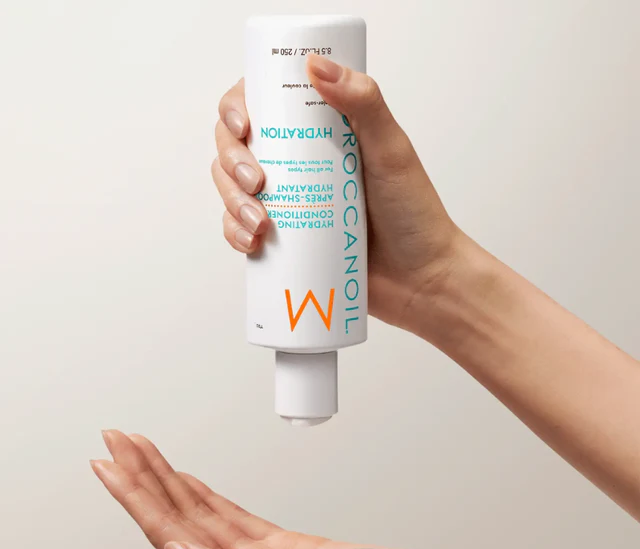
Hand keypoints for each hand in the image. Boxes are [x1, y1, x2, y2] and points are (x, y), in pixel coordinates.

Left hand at [91, 431, 431, 548]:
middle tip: (114, 439)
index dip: (133, 495)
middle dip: (140, 475)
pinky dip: (198, 491)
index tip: (107, 463)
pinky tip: (183, 479)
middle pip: (172, 515)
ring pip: (194, 510)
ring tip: (140, 449)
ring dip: (165, 477)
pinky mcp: (269, 544)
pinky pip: (222, 512)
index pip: (165, 533)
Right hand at [213, 55, 458, 329]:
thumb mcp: (392, 151)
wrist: (419, 279)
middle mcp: (297, 163)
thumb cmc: (413, 214)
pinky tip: (252, 243)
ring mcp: (288, 202)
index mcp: (318, 133)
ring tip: (260, 223)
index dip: (236, 108)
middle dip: (232, 162)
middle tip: (257, 183)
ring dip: (231, 202)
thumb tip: (315, 64)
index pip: (262, 106)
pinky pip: (241, 231)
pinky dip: (236, 234)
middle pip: (235, 147)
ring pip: (231, 189)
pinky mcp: (284, 240)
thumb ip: (364, 104)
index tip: (243, 125)